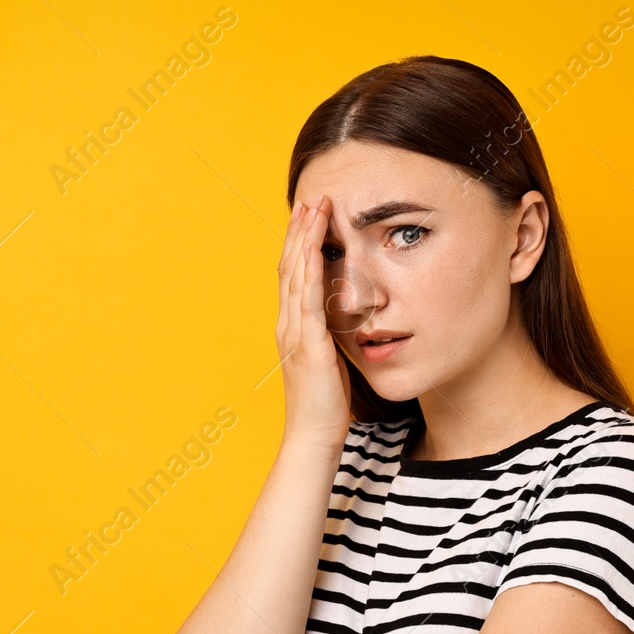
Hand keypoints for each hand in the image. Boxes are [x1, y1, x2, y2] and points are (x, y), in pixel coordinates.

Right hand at [277, 195, 352, 451]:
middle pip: (289, 266)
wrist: (313, 436)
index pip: (293, 274)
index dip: (300, 242)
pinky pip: (307, 301)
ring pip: (295, 276)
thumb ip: (331, 333)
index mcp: (293, 326)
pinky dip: (308, 272)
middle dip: (300, 231)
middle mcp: (288, 324)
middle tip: (311, 197)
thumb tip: (346, 313)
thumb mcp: (329, 359)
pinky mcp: (308, 345)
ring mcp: (294, 333)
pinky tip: (314, 249)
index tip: (311, 214)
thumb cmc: (325, 403)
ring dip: (304, 240)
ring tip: (314, 209)